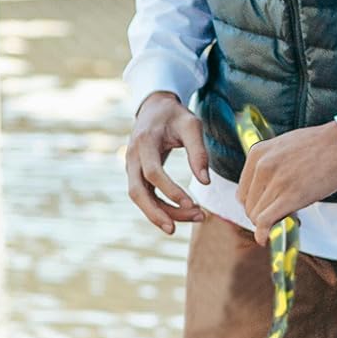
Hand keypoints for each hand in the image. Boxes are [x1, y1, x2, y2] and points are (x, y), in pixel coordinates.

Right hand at [125, 92, 210, 234]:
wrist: (154, 107)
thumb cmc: (175, 115)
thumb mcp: (191, 125)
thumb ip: (198, 151)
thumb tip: (205, 183)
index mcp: (144, 142)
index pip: (153, 173)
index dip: (171, 191)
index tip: (193, 203)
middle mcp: (132, 157)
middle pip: (137, 192)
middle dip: (156, 213)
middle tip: (176, 229)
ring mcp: (131, 167)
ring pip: (139, 198)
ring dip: (161, 213)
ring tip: (193, 218)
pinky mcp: (136, 174)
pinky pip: (144, 196)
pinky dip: (160, 208)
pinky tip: (181, 214)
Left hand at [238, 122, 336, 238]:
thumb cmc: (318, 145)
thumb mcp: (282, 147)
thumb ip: (268, 165)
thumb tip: (263, 191)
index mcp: (257, 154)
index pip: (242, 193)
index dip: (254, 205)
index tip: (267, 210)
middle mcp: (262, 167)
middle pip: (248, 206)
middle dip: (262, 216)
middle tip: (281, 216)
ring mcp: (276, 181)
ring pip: (256, 216)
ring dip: (269, 224)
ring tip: (287, 219)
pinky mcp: (290, 195)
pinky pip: (265, 221)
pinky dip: (263, 234)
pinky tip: (265, 239)